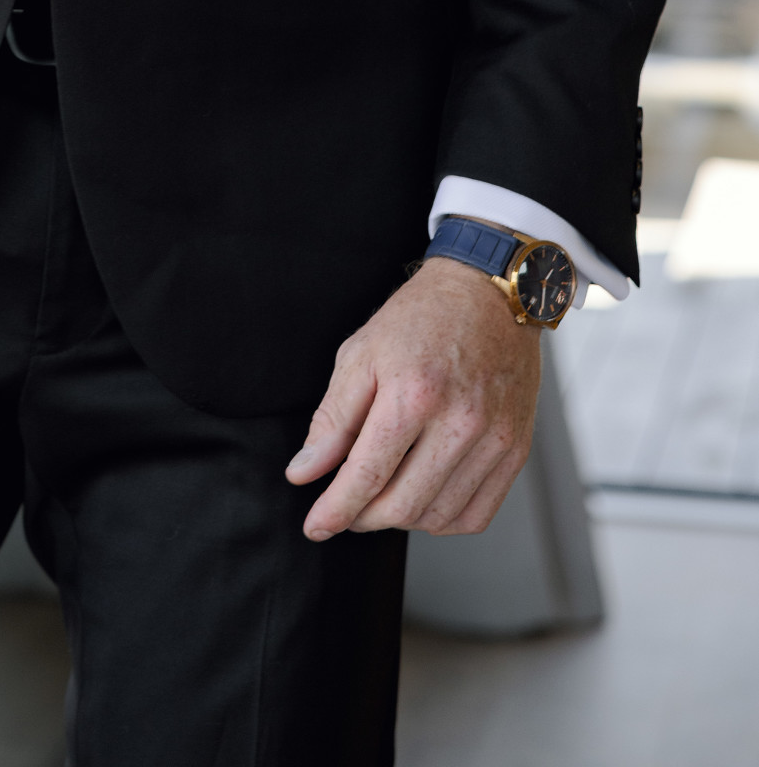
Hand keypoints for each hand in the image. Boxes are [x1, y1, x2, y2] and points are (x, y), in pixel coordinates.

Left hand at [285, 257, 541, 540]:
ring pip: (437, 517)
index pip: (366, 476)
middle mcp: (460, 421)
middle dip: (363, 517)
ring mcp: (494, 440)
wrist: (488, 294)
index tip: (316, 526)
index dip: (335, 509)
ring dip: (401, 518)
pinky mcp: (516, 450)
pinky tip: (422, 496)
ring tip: (382, 494)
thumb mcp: (360, 354)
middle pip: (402, 505)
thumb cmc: (421, 318)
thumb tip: (305, 472)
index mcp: (413, 393)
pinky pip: (475, 515)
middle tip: (346, 506)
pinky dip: (442, 519)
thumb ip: (331, 419)